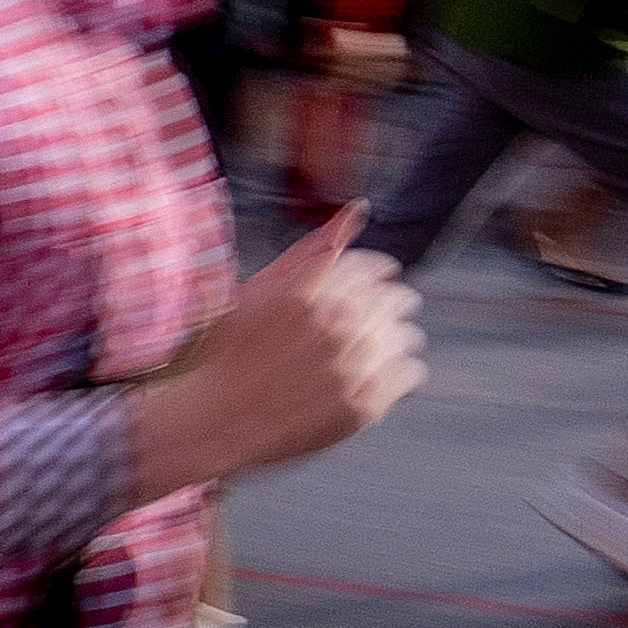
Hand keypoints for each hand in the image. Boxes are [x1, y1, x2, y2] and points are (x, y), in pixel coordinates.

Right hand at [122, 225, 418, 496]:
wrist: (217, 420)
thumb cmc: (231, 349)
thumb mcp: (260, 288)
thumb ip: (314, 247)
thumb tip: (359, 207)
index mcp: (314, 290)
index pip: (377, 267)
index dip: (371, 276)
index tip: (361, 290)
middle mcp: (340, 325)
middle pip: (400, 299)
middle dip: (384, 306)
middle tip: (359, 325)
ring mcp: (357, 367)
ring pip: (409, 336)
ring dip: (390, 339)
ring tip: (360, 353)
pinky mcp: (367, 404)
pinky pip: (411, 373)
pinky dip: (396, 372)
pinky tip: (365, 375)